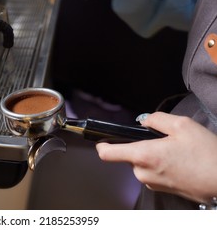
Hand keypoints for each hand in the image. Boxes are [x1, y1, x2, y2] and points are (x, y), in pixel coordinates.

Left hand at [96, 111, 216, 202]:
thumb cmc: (207, 156)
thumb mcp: (182, 125)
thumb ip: (156, 119)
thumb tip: (144, 120)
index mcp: (143, 155)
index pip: (107, 153)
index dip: (101, 144)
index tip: (102, 138)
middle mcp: (143, 173)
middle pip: (128, 155)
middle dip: (140, 145)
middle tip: (162, 140)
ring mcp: (152, 183)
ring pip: (141, 163)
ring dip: (151, 155)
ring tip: (175, 151)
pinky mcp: (161, 189)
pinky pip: (152, 172)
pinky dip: (159, 164)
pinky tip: (178, 161)